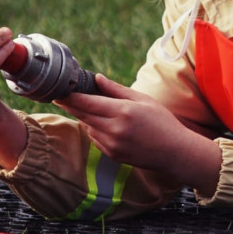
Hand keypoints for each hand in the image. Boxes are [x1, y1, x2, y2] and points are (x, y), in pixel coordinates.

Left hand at [57, 75, 221, 194]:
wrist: (174, 152)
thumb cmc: (162, 121)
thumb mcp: (142, 99)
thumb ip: (117, 89)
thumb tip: (97, 78)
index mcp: (122, 112)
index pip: (87, 102)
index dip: (70, 96)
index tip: (59, 90)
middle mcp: (114, 129)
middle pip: (82, 115)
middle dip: (70, 105)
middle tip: (60, 96)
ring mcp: (112, 144)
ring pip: (88, 126)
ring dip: (84, 117)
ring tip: (90, 107)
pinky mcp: (112, 155)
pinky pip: (95, 138)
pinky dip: (95, 129)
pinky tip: (105, 123)